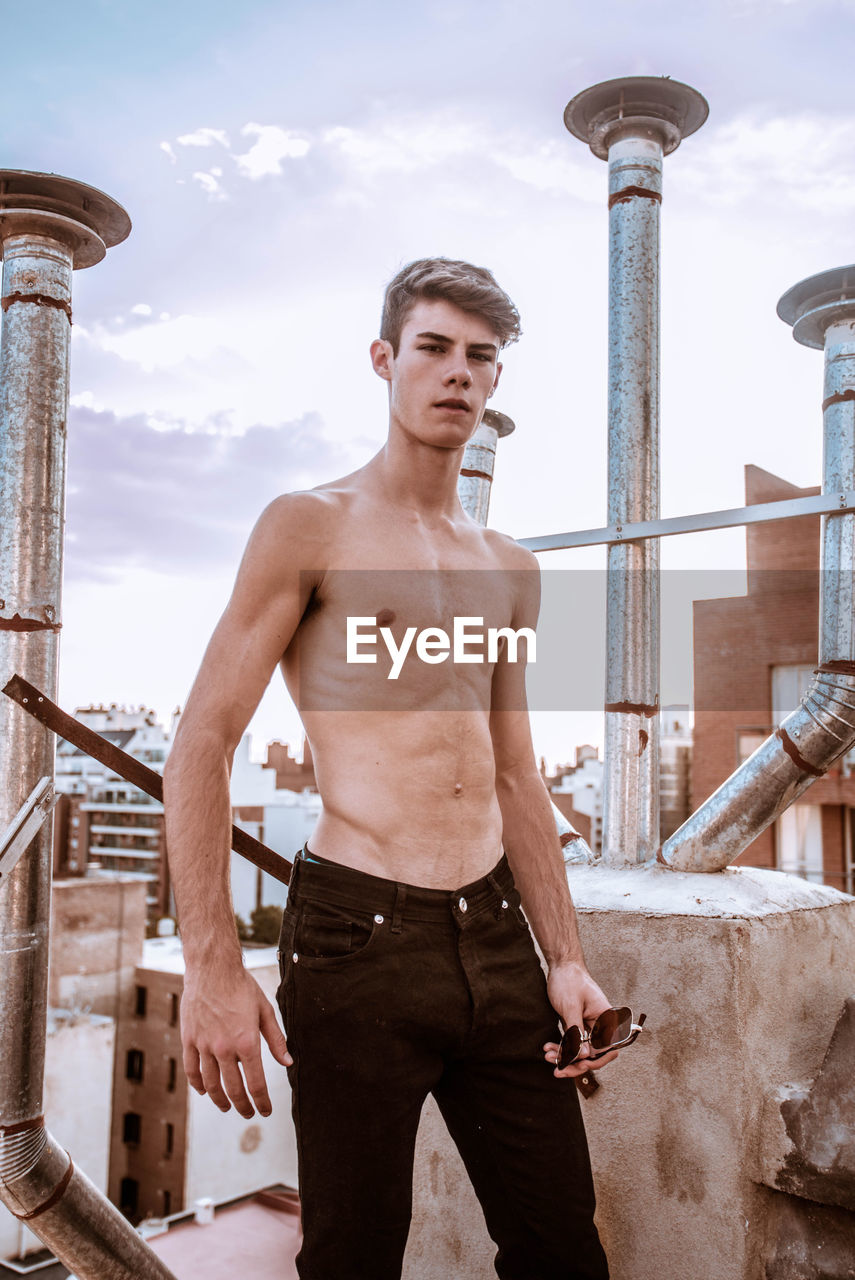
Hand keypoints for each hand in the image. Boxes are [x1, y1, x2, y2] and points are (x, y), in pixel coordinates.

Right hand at [180, 964, 291, 1117]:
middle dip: (243, 1105)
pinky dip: (198, 1085)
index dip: (261, 1101)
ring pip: (211, 1084)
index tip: (265, 1110)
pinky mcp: (189, 1039)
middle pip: (233, 1089)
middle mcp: (224, 1048)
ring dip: (220, 1100)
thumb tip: (287, 1062)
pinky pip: (192, 1070)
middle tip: (248, 1113)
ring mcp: (204, 1045)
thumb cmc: (241, 986)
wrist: (212, 968)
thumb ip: (276, 1039)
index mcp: (247, 1042)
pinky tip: (205, 1090)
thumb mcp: (265, 1010)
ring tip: (227, 1106)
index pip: (256, 1083)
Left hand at [542, 960, 619, 1078]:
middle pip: (593, 1054)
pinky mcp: (578, 1025)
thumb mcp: (570, 1006)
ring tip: (547, 1056)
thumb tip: (584, 1057)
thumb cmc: (569, 980)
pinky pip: (573, 1042)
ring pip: (581, 1050)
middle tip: (557, 1069)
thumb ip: (577, 1032)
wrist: (561, 965)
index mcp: (606, 1019)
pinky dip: (562, 1047)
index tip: (576, 1064)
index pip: (607, 1049)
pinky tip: (548, 1049)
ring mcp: (589, 1026)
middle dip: (575, 1062)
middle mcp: (601, 1025)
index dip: (593, 1060)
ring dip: (565, 1056)